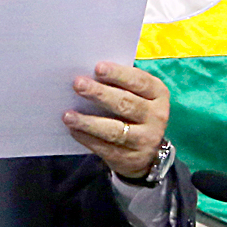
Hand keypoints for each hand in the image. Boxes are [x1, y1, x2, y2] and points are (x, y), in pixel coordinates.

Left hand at [63, 61, 169, 181]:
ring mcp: (146, 140)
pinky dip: (87, 138)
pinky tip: (73, 130)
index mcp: (158, 94)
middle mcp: (157, 116)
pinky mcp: (131, 158)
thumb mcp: (135, 95)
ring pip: (115, 130)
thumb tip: (87, 73)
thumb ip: (118, 83)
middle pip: (126, 103)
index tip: (97, 68)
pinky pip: (106, 148)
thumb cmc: (132, 111)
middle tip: (77, 84)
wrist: (144, 152)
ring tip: (67, 115)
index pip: (140, 81)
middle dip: (100, 93)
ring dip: (89, 122)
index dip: (119, 74)